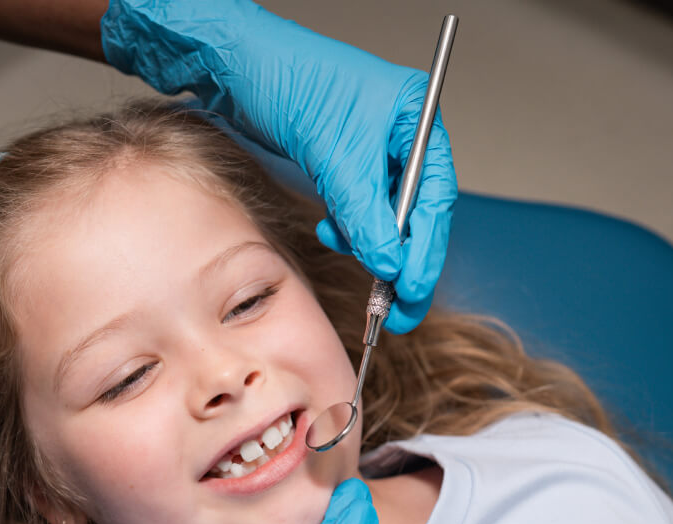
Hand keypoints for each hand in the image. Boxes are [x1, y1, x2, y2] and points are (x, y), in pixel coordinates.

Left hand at [101, 0, 456, 332]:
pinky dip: (348, 231)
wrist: (236, 65)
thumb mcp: (334, 152)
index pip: (436, 199)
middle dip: (403, 262)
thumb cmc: (288, 78)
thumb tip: (390, 263)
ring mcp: (373, 153)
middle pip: (417, 215)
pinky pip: (358, 213)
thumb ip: (365, 214)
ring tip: (348, 254)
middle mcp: (401, 138)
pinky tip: (332, 232)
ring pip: (385, 219)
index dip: (427, 251)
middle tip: (396, 308)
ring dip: (369, 246)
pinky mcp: (344, 167)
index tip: (413, 291)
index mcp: (417, 119)